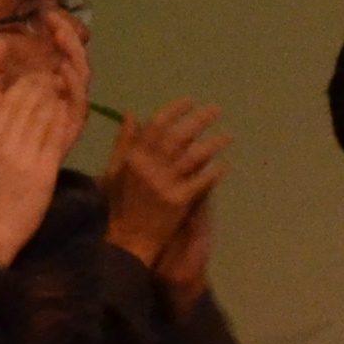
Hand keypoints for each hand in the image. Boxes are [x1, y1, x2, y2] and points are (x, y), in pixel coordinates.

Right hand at [0, 55, 85, 267]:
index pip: (8, 98)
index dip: (26, 81)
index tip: (36, 74)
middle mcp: (3, 141)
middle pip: (28, 100)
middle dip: (43, 84)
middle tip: (53, 78)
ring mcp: (25, 154)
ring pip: (45, 112)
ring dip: (55, 97)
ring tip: (61, 88)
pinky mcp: (44, 168)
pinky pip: (56, 133)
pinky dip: (62, 117)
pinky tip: (65, 109)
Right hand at [101, 100, 224, 292]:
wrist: (127, 242)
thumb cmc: (119, 206)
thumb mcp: (115, 172)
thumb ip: (124, 143)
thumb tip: (132, 114)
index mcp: (133, 158)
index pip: (156, 125)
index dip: (174, 110)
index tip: (190, 101)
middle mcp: (149, 167)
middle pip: (179, 136)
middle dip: (199, 119)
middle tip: (216, 109)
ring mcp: (166, 184)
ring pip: (194, 156)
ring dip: (214, 143)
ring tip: (228, 136)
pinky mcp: (179, 201)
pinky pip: (202, 181)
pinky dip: (213, 172)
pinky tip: (223, 165)